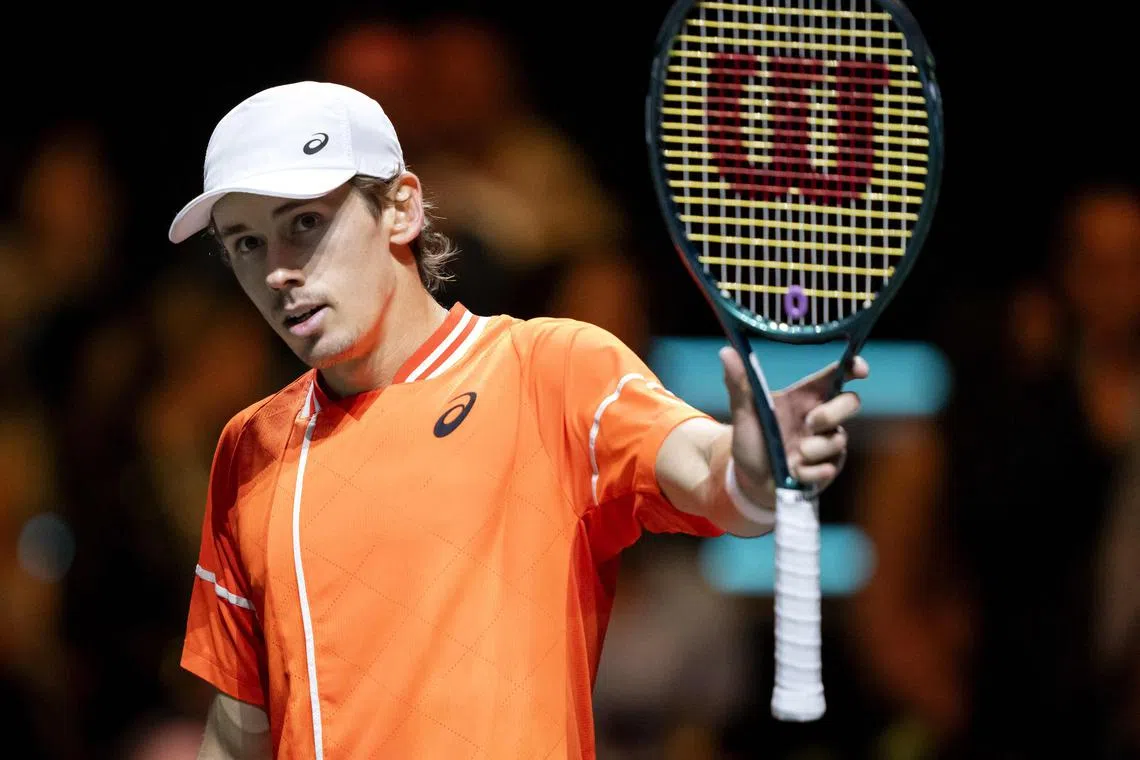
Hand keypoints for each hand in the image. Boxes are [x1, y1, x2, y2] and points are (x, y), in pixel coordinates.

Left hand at [720, 347, 868, 500]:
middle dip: (834, 412)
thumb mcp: (743, 414)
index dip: (853, 367)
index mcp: (803, 397)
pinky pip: (830, 466)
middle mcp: (819, 416)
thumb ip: (740, 384)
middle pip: (851, 402)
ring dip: (814, 448)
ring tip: (793, 456)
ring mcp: (826, 442)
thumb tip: (726, 351)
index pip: (835, 376)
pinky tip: (794, 472)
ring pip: (839, 438)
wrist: (749, 481)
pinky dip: (810, 471)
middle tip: (811, 423)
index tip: (860, 369)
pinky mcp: (828, 465)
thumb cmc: (751, 442)